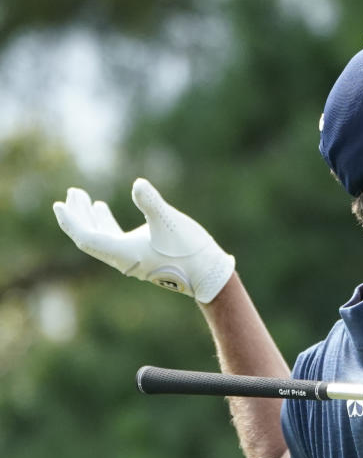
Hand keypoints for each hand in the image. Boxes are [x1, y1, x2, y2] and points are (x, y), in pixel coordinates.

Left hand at [53, 178, 234, 302]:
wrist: (207, 273)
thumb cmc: (189, 250)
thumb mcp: (171, 222)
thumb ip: (152, 203)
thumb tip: (138, 184)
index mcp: (123, 252)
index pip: (87, 238)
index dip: (72, 222)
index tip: (59, 204)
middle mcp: (122, 258)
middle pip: (89, 237)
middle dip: (78, 216)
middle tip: (72, 193)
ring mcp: (130, 258)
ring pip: (100, 238)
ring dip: (90, 218)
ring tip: (84, 198)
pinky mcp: (140, 255)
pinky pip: (113, 239)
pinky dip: (104, 223)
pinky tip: (102, 209)